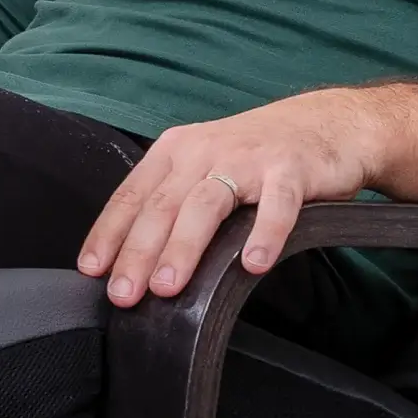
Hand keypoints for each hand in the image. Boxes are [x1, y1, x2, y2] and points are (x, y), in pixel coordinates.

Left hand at [77, 83, 417, 307]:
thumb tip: (130, 258)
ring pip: (207, 204)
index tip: (91, 271)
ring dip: (185, 246)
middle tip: (124, 294)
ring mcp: (249, 159)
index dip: (110, 233)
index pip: (133, 195)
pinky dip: (264, 233)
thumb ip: (171, 204)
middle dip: (139, 252)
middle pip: (163, 205)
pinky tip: (253, 264)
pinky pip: (277, 205)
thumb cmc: (255, 156)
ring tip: (169, 286)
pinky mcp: (291, 170)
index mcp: (176, 151)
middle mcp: (205, 151)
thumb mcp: (203, 169)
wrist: (326, 124)